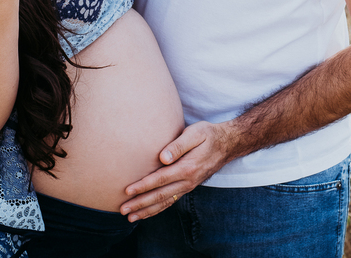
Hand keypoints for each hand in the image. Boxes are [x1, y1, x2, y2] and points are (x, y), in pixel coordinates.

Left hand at [119, 120, 238, 221]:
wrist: (227, 144)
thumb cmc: (208, 135)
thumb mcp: (196, 133)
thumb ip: (179, 145)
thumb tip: (163, 157)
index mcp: (187, 167)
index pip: (160, 179)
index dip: (143, 186)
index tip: (127, 191)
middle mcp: (187, 181)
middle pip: (160, 195)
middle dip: (140, 203)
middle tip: (123, 209)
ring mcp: (188, 186)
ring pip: (165, 202)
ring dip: (147, 210)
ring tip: (130, 217)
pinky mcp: (188, 187)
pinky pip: (171, 201)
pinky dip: (158, 209)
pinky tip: (147, 213)